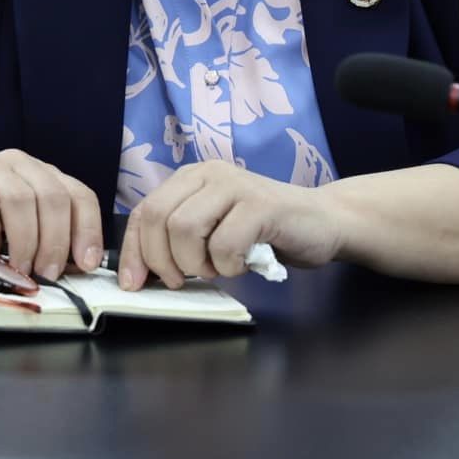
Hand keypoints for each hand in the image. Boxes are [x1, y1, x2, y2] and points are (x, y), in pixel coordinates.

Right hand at [0, 148, 104, 281]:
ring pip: (20, 199)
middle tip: (46, 275)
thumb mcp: (17, 232)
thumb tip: (74, 271)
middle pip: (53, 198)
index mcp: (41, 175)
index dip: (88, 230)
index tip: (86, 264)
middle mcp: (19, 165)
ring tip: (18, 268)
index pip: (79, 195)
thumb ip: (45, 243)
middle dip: (55, 242)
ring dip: (24, 241)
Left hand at [118, 160, 348, 290]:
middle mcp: (208, 174)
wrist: (326, 221)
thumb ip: (182, 238)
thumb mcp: (214, 230)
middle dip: (162, 260)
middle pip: (157, 218)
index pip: (143, 211)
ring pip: (184, 228)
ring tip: (217, 269)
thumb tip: (140, 271)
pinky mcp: (261, 204)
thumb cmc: (266, 232)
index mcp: (190, 178)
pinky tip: (243, 264)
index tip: (133, 284)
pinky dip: (228, 265)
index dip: (133, 250)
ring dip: (196, 263)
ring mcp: (235, 185)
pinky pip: (225, 243)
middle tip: (183, 280)